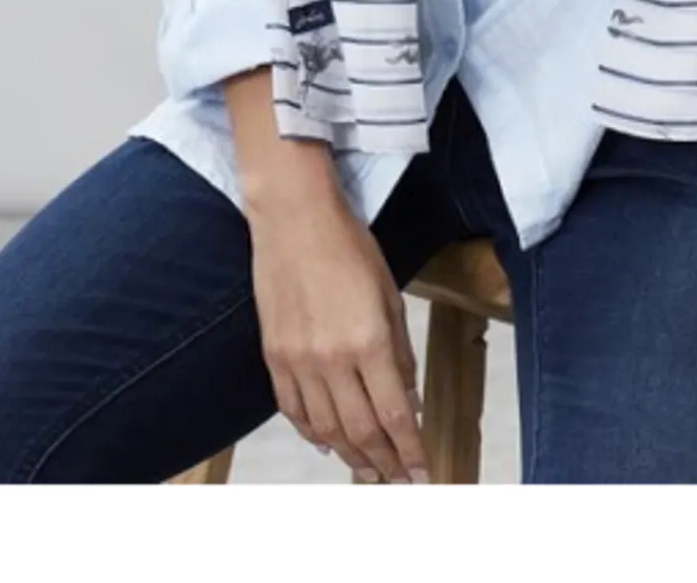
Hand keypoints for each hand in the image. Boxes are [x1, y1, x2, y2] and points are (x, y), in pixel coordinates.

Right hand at [247, 185, 431, 483]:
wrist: (293, 215)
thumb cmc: (347, 244)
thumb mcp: (389, 294)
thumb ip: (399, 353)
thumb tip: (408, 399)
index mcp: (368, 340)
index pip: (394, 416)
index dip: (410, 452)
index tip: (422, 475)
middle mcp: (332, 358)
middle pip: (361, 431)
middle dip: (385, 464)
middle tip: (399, 482)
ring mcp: (298, 360)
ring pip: (326, 430)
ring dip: (350, 457)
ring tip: (369, 472)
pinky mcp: (273, 355)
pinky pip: (292, 410)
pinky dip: (311, 434)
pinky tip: (327, 443)